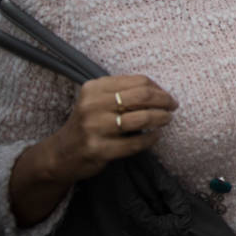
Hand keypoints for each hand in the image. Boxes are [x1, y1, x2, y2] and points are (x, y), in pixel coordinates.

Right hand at [43, 75, 176, 185]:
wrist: (61, 153)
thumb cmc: (89, 122)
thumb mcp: (98, 100)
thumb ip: (124, 91)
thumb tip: (161, 91)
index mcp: (94, 88)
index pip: (138, 81)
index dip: (158, 88)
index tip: (167, 96)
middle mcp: (92, 105)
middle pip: (142, 96)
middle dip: (164, 101)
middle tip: (173, 106)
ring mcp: (94, 128)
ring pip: (141, 118)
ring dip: (161, 118)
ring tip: (167, 119)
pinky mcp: (99, 149)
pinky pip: (135, 143)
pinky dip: (151, 138)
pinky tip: (156, 136)